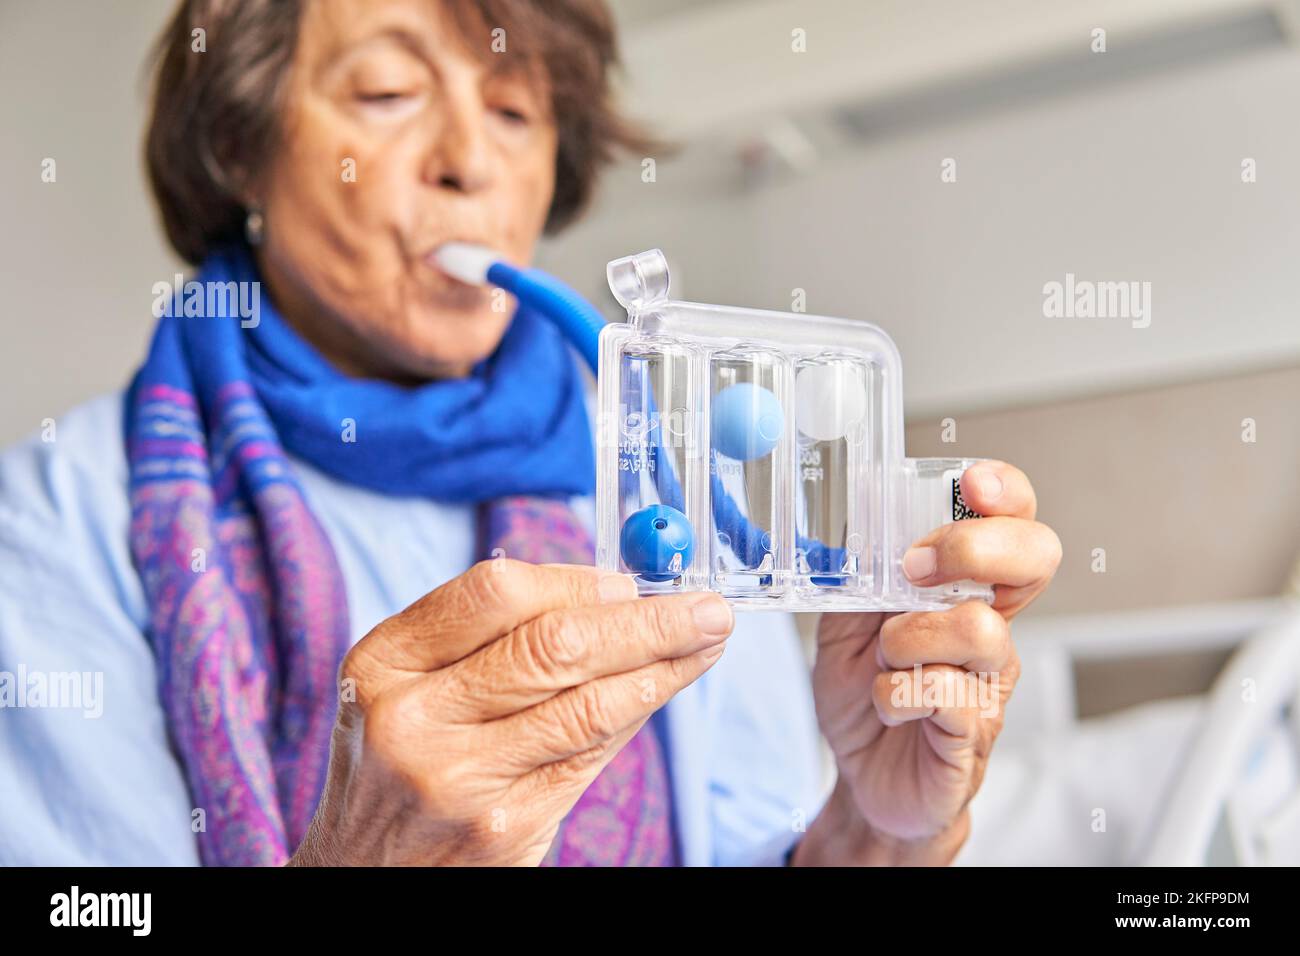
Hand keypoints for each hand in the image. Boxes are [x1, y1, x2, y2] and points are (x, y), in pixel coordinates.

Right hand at [289, 559, 732, 865]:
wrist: (365, 873)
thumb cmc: (399, 763)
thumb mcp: (407, 687)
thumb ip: (484, 638)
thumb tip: (609, 596)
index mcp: (384, 662)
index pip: (496, 592)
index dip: (577, 581)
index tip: (629, 581)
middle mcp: (413, 718)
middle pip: (553, 646)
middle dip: (646, 621)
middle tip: (705, 608)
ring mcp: (459, 780)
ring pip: (587, 705)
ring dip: (662, 667)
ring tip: (706, 642)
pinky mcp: (504, 829)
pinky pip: (590, 757)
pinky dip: (637, 714)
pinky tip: (664, 690)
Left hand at [795, 460, 1060, 864]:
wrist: (863, 778)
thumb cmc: (866, 693)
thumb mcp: (846, 620)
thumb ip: (859, 575)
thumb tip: (856, 521)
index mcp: (966, 589)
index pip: (1015, 522)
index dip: (1007, 493)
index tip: (971, 482)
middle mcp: (992, 626)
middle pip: (1034, 558)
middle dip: (971, 547)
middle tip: (912, 569)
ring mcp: (990, 679)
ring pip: (981, 628)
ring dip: (910, 639)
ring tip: (885, 662)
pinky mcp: (974, 731)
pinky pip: (947, 694)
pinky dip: (898, 694)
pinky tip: (887, 705)